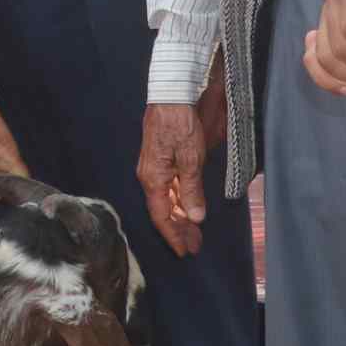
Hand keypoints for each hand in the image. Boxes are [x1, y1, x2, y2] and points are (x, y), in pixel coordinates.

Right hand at [136, 101, 208, 256]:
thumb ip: (192, 189)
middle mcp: (150, 176)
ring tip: (194, 231)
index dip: (173, 235)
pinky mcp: (161, 159)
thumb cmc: (179, 124)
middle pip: (163, 211)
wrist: (171, 95)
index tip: (185, 251)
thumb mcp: (191, 159)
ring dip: (180, 216)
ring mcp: (154, 168)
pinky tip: (189, 206)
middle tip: (195, 245)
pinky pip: (168, 188)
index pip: (161, 216)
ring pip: (166, 200)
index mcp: (153, 179)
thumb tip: (195, 216)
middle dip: (179, 229)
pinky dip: (179, 200)